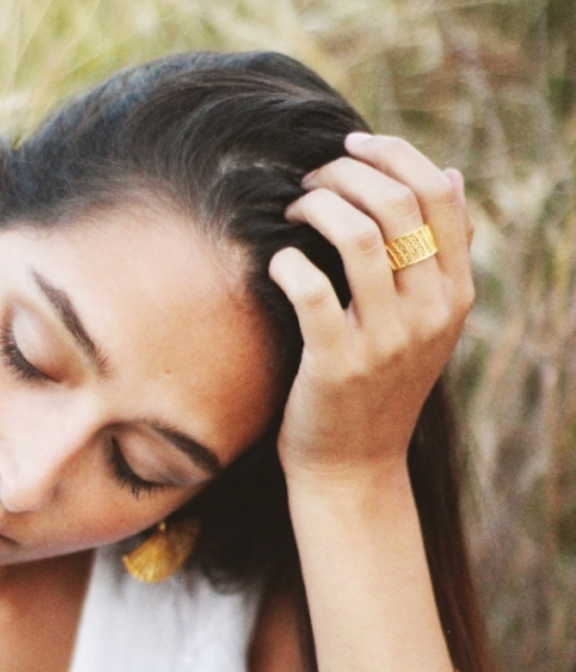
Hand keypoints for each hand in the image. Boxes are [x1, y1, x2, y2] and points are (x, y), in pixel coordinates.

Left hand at [270, 133, 473, 484]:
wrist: (354, 465)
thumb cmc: (380, 384)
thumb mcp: (426, 321)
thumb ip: (438, 256)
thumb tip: (451, 174)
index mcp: (456, 294)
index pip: (440, 194)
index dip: (394, 153)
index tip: (352, 143)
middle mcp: (430, 312)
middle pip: (396, 203)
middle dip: (345, 171)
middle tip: (312, 178)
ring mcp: (386, 340)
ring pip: (355, 234)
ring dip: (314, 204)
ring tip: (292, 209)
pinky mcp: (337, 363)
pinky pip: (310, 287)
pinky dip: (287, 261)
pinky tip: (277, 261)